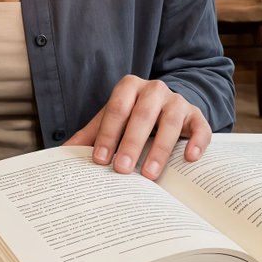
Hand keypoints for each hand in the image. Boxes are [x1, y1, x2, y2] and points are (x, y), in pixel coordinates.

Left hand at [66, 74, 211, 179]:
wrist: (166, 105)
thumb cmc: (133, 116)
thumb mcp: (111, 120)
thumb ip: (89, 135)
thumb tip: (61, 155)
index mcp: (129, 86)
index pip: (116, 109)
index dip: (107, 134)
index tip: (99, 159)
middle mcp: (155, 89)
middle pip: (143, 114)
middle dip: (131, 143)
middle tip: (121, 170)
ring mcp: (178, 101)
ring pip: (171, 121)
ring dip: (159, 149)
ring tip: (149, 174)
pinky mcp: (197, 115)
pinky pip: (200, 127)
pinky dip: (196, 142)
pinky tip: (189, 159)